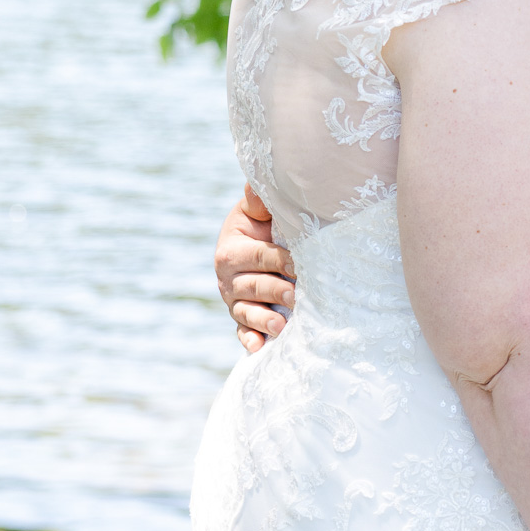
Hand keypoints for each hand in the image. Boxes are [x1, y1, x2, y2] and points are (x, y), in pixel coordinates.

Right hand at [214, 185, 295, 352]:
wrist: (257, 245)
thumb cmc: (263, 225)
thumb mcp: (257, 210)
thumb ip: (259, 200)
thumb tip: (258, 182)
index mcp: (232, 250)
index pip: (257, 256)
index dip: (279, 259)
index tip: (300, 264)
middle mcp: (229, 279)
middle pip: (254, 285)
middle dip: (275, 290)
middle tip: (296, 296)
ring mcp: (235, 301)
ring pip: (247, 312)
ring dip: (263, 319)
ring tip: (280, 325)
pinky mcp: (242, 320)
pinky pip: (243, 332)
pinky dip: (250, 340)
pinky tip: (260, 347)